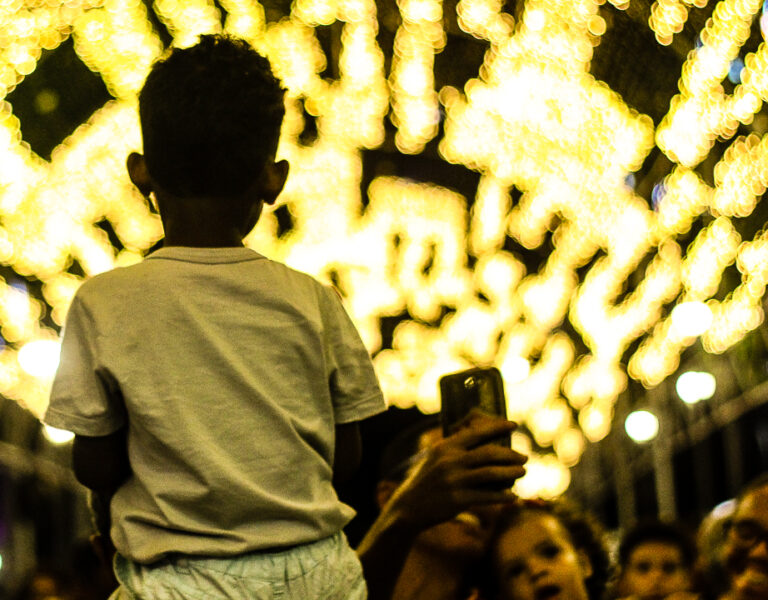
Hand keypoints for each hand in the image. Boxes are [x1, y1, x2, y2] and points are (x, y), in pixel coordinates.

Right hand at [385, 411, 526, 529]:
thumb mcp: (436, 458)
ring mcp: (454, 480)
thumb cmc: (428, 480)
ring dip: (512, 472)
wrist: (409, 507)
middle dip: (511, 454)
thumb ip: (457, 448)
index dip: (497, 427)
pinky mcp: (458, 500)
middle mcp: (450, 461)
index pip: (476, 432)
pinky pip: (488, 496)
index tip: (513, 424)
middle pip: (489, 453)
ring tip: (522, 472)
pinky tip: (513, 496)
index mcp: (445, 446)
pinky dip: (504, 496)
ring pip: (492, 473)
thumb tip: (486, 440)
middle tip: (524, 457)